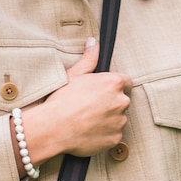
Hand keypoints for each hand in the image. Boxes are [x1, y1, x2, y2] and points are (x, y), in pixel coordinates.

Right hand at [19, 38, 132, 162]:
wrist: (54, 128)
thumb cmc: (62, 100)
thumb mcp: (74, 75)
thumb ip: (89, 58)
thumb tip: (94, 42)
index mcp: (113, 83)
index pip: (126, 82)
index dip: (115, 87)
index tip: (104, 93)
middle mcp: (121, 101)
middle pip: (122, 101)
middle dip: (111, 104)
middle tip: (91, 108)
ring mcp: (119, 121)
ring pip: (118, 119)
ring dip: (109, 120)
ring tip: (88, 122)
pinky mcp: (115, 138)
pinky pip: (114, 135)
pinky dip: (105, 135)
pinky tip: (89, 133)